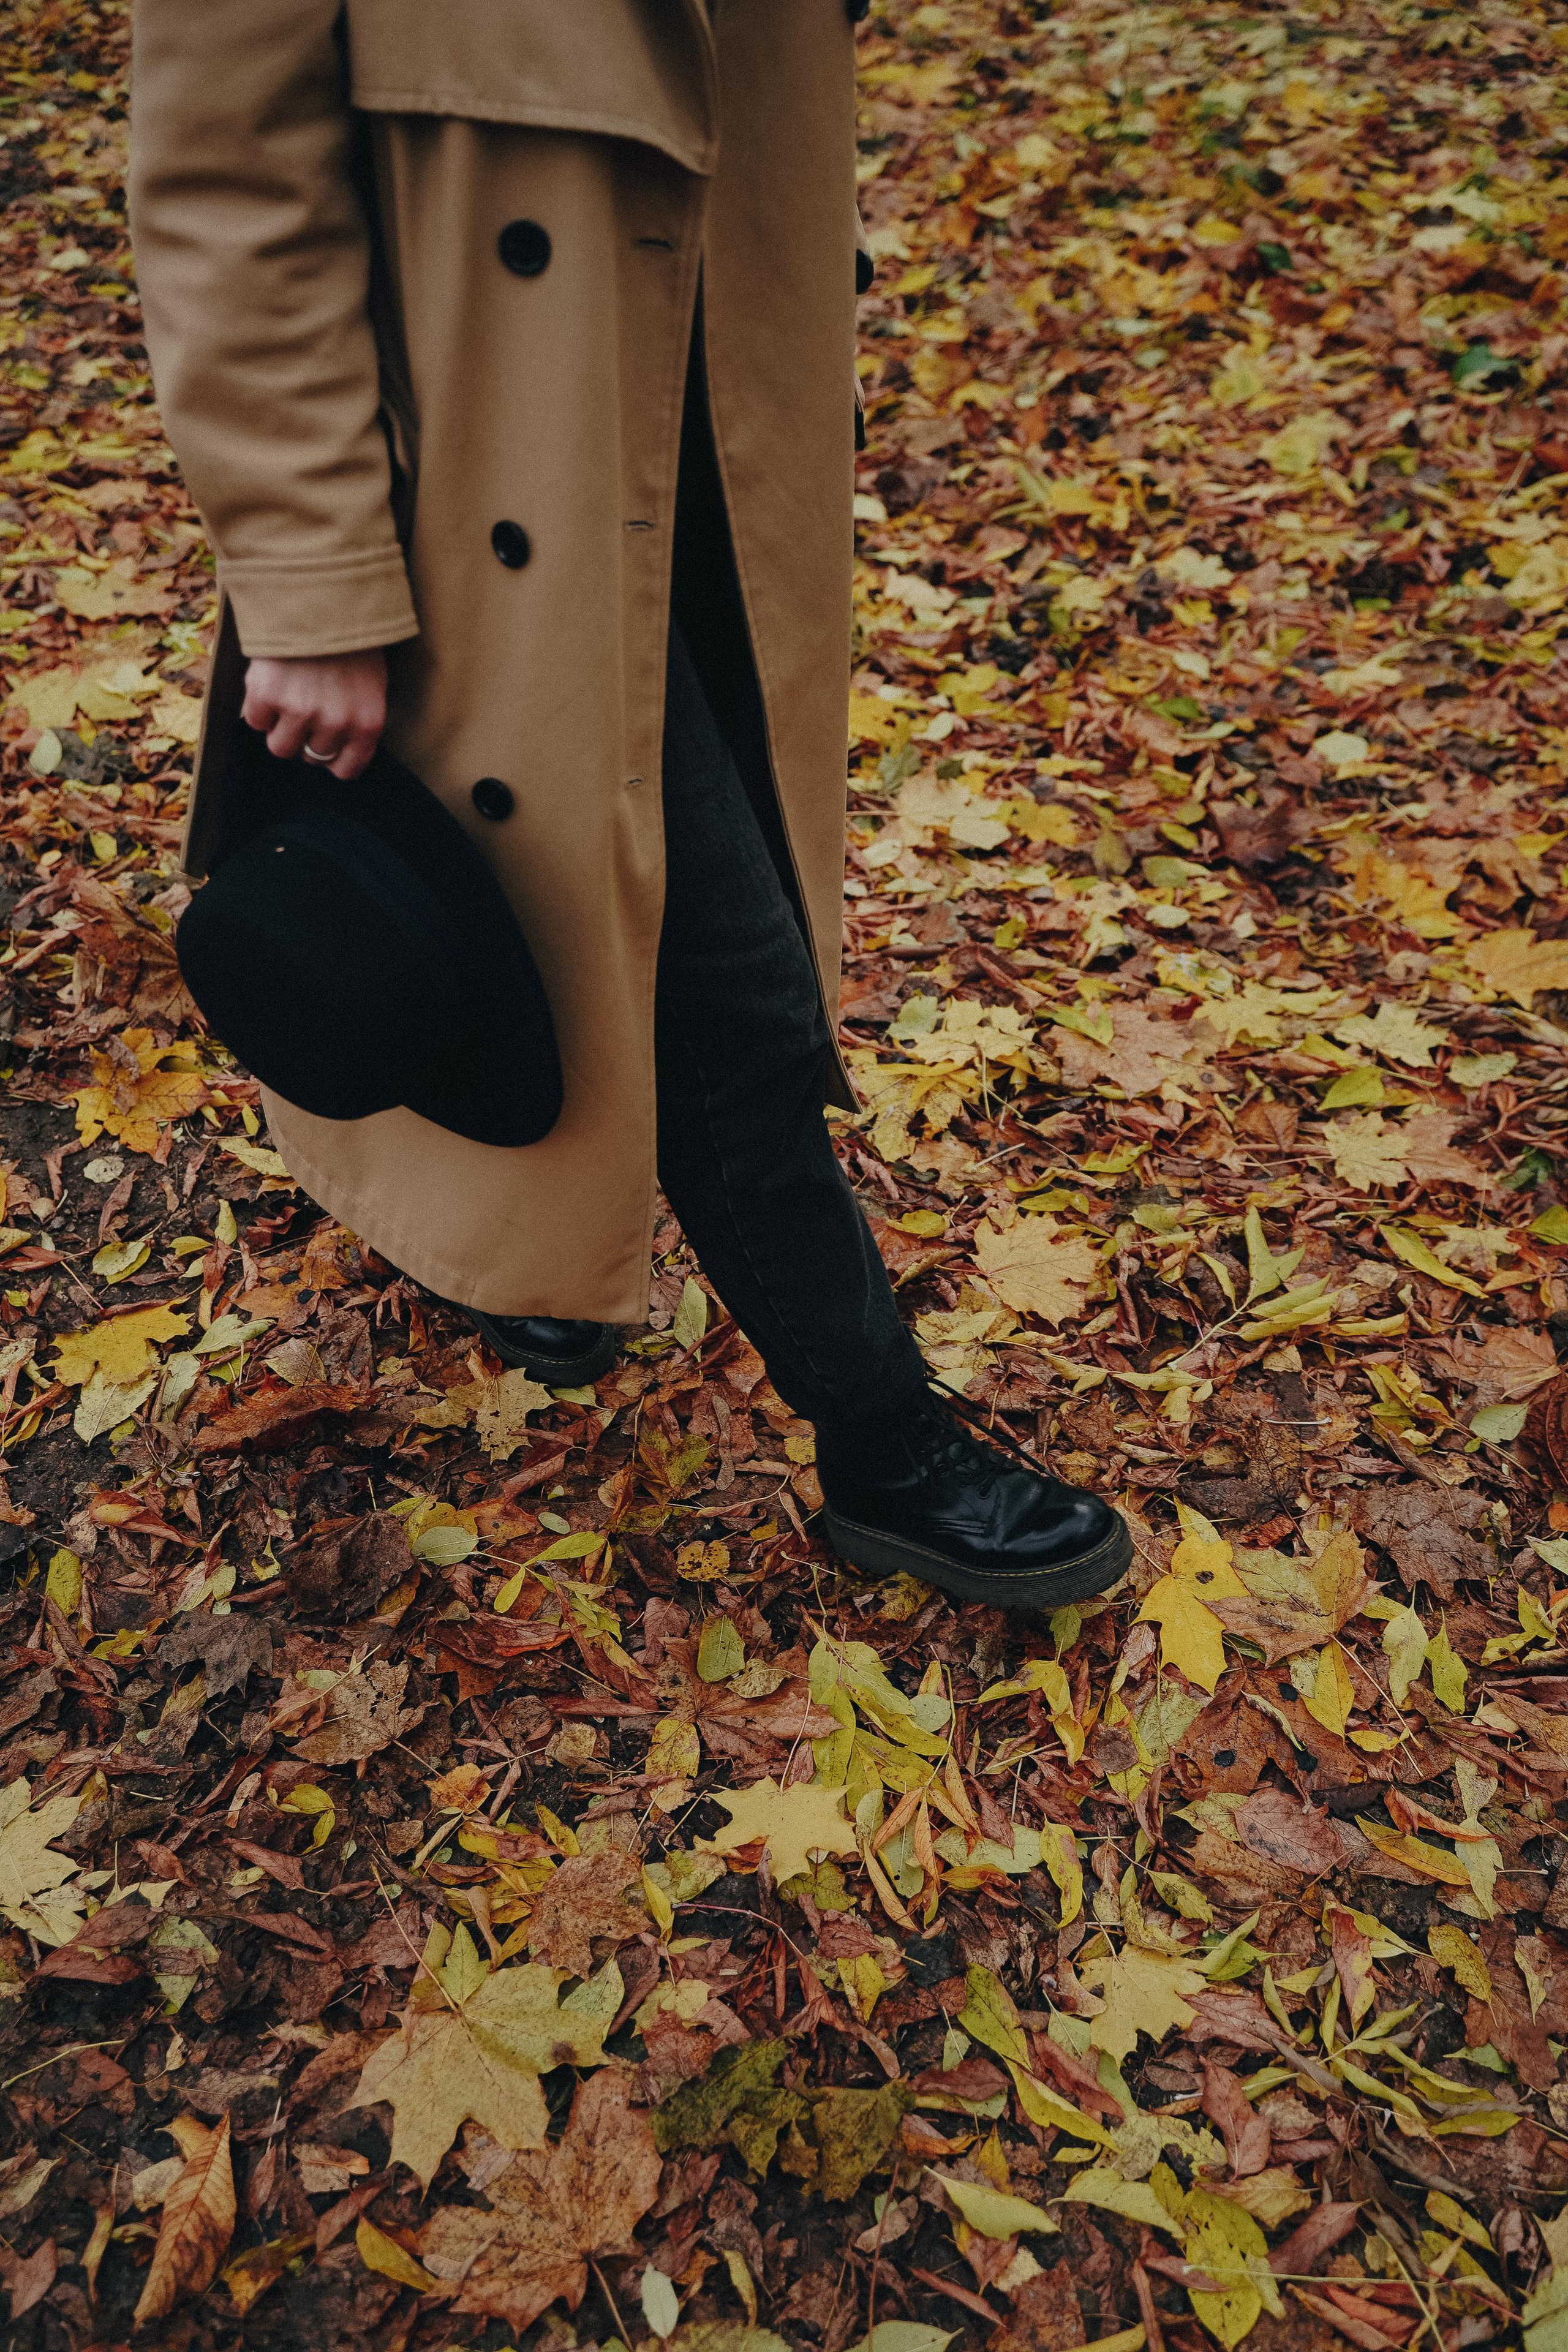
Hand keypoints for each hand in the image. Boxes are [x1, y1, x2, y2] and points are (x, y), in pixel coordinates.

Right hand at [241, 650, 387, 779]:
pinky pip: (255, 721)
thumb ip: (357, 721)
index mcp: (367, 723)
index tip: (324, 745)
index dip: (331, 758)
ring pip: (280, 747)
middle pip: (310, 757)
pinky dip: (259, 705)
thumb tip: (336, 754)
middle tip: (305, 705)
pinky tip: (272, 681)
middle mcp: (336, 722)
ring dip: (279, 726)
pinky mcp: (267, 695)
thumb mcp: (371, 684)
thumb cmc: (349, 640)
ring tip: (287, 696)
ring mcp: (300, 710)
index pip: (345, 769)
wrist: (320, 595)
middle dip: (305, 736)